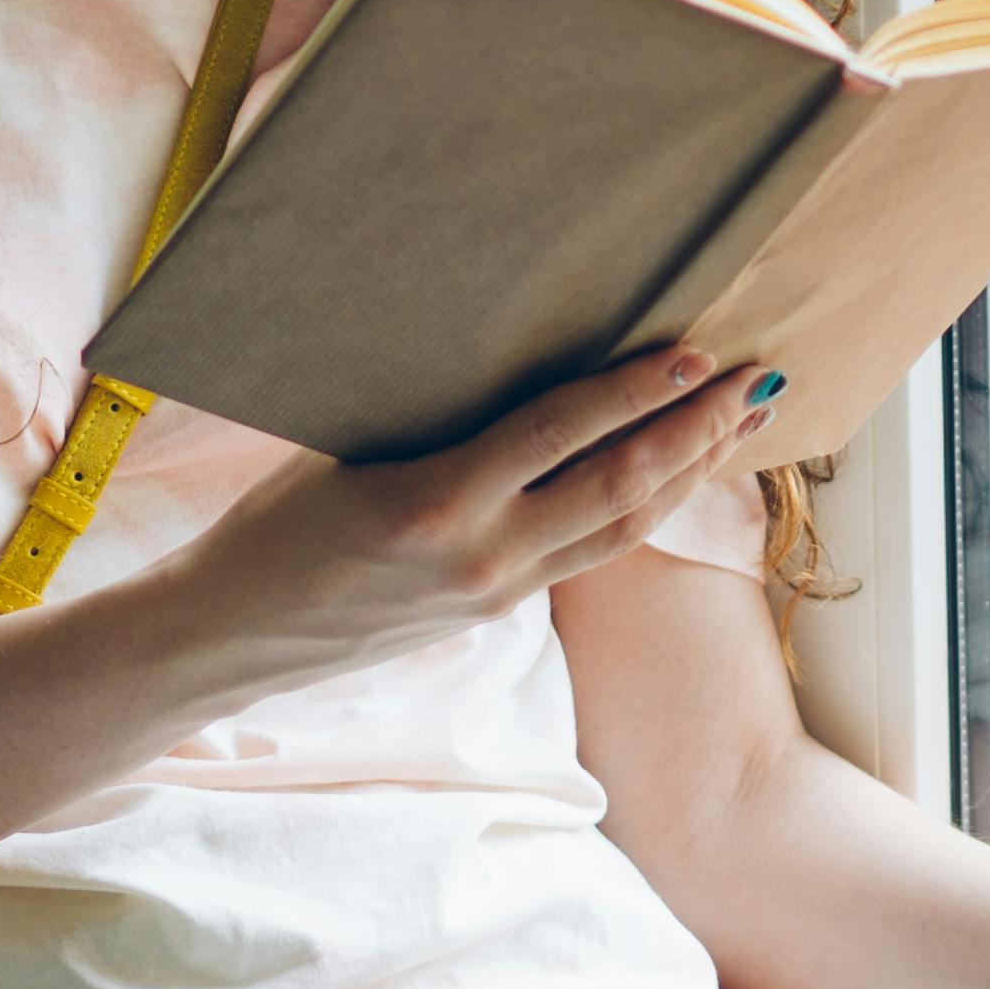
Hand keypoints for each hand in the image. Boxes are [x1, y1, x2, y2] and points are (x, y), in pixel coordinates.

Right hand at [153, 346, 766, 694]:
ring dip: (689, 473)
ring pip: (621, 529)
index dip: (636, 392)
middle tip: (757, 379)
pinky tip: (675, 478)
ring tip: (741, 423)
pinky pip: (591, 553)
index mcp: (434, 501)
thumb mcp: (346, 450)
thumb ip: (435, 415)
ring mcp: (497, 591)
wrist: (232, 636)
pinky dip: (643, 509)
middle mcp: (482, 555)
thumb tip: (516, 352)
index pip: (560, 433)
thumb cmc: (270, 526)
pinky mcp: (497, 609)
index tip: (696, 354)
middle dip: (695, 429)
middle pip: (618, 486)